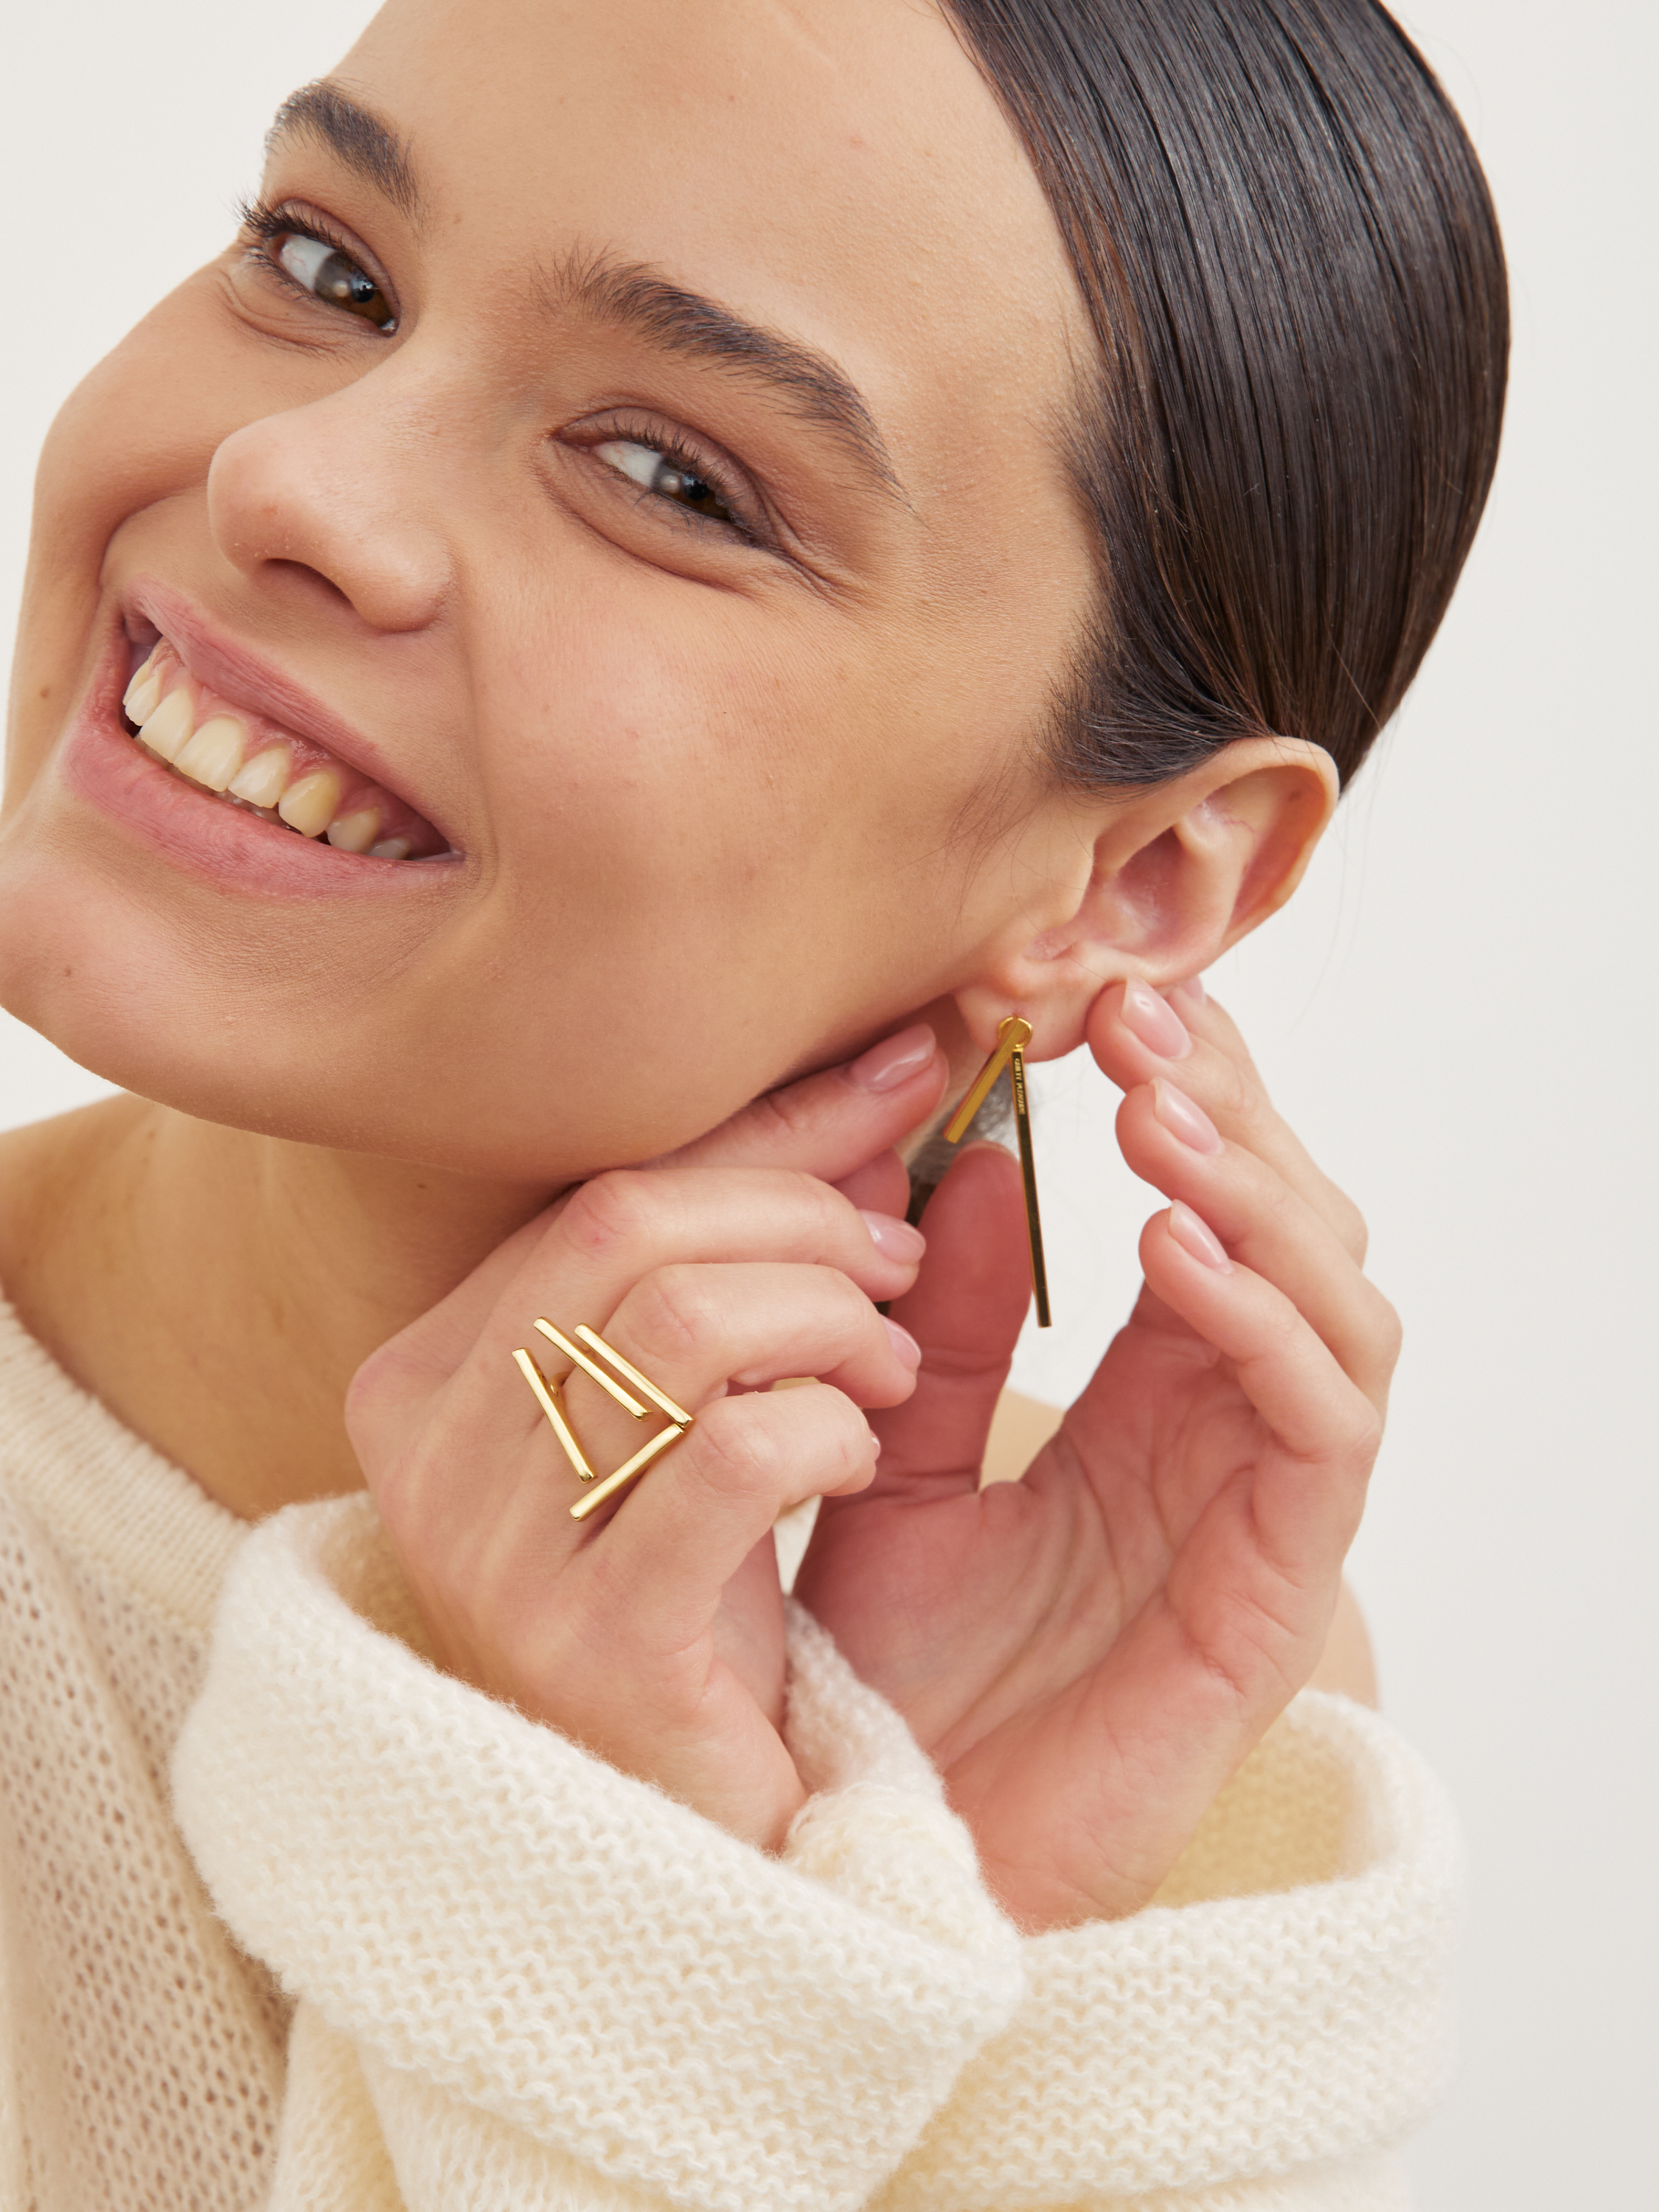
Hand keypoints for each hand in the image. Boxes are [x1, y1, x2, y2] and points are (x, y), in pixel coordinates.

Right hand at [344, 1026, 946, 1849]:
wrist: (678, 1838)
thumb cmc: (690, 1602)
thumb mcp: (701, 1407)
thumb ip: (754, 1258)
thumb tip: (878, 1090)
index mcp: (429, 1370)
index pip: (600, 1187)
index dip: (764, 1128)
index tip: (901, 1077)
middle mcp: (425, 1446)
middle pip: (630, 1226)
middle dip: (804, 1214)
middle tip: (900, 1257)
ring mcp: (490, 1548)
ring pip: (685, 1322)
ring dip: (830, 1317)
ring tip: (891, 1365)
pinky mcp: (586, 1640)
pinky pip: (734, 1455)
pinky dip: (829, 1425)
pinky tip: (859, 1458)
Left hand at [795, 981, 1398, 1928]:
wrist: (883, 1849)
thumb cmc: (895, 1664)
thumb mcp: (890, 1451)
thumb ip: (937, 1320)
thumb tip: (969, 1158)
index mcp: (1147, 1393)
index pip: (1211, 1208)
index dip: (1181, 1096)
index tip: (1099, 1000)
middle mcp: (1226, 1435)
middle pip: (1297, 1232)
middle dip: (1233, 1114)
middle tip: (1137, 1027)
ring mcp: (1265, 1508)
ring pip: (1343, 1309)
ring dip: (1260, 1196)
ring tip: (1155, 1121)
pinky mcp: (1280, 1589)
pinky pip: (1323, 1426)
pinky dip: (1264, 1322)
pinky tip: (1174, 1252)